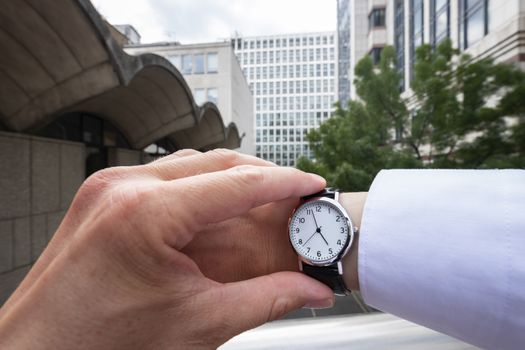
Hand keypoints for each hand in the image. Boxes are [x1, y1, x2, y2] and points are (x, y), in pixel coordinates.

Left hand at [0, 149, 332, 348]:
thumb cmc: (99, 345)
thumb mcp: (198, 324)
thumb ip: (266, 300)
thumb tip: (310, 290)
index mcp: (144, 213)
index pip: (236, 183)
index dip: (284, 183)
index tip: (312, 185)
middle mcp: (123, 187)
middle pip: (216, 163)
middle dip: (264, 177)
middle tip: (295, 198)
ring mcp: (109, 186)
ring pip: (192, 164)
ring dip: (232, 180)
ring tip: (263, 204)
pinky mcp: (105, 194)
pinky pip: (166, 176)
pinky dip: (201, 187)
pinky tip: (218, 209)